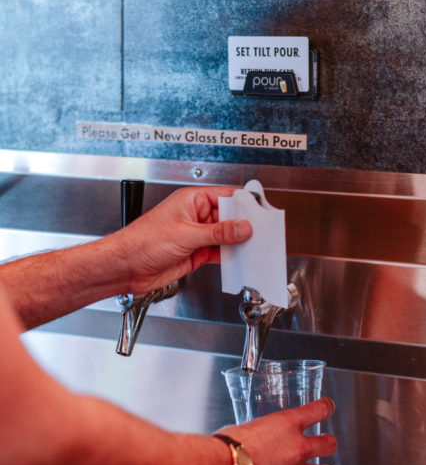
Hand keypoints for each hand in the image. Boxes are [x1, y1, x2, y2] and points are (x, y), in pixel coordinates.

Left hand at [110, 186, 251, 293]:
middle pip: (228, 218)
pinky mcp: (195, 253)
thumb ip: (218, 233)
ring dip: (236, 243)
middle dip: (242, 226)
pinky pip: (218, 252)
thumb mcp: (186, 234)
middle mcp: (195, 216)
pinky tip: (236, 258)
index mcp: (191, 200)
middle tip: (259, 233)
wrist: (126, 267)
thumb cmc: (141, 242)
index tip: (259, 211)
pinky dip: (228, 256)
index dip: (243, 203)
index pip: (225, 196)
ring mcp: (195, 236)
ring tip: (251, 247)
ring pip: (224, 237)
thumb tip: (242, 227)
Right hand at [215, 397, 336, 464]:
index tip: (328, 406)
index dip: (325, 407)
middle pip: (328, 445)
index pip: (317, 410)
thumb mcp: (249, 425)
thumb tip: (253, 437)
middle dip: (329, 443)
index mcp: (287, 423)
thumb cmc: (230, 442)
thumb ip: (259, 431)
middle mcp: (296, 447)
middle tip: (328, 442)